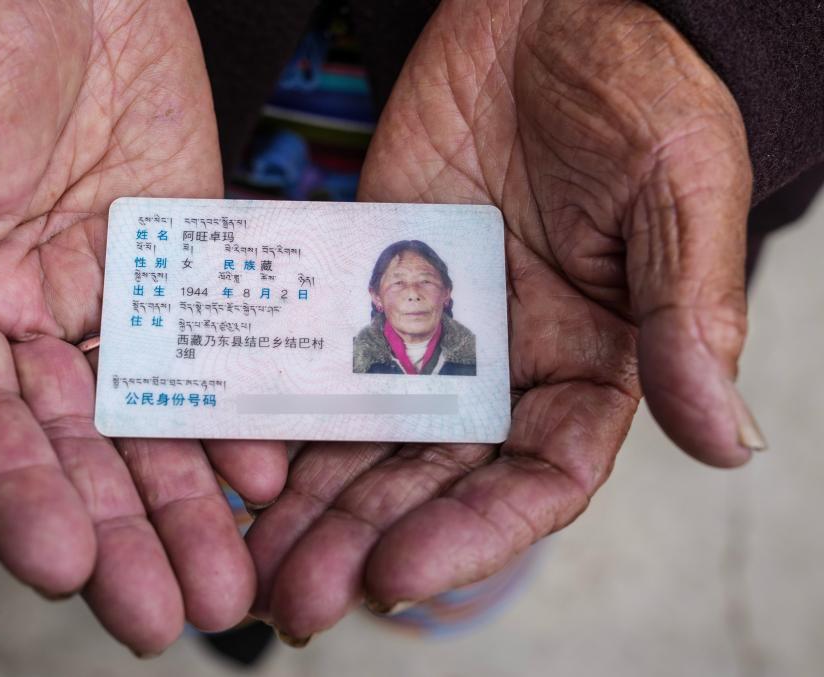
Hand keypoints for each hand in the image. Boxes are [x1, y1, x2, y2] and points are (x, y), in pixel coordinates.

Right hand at [0, 0, 285, 652]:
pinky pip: (215, 352)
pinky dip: (239, 412)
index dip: (21, 500)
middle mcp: (39, 320)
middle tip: (172, 616)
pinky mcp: (187, 264)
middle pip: (81, 450)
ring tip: (231, 579)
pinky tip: (266, 471)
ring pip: (154, 421)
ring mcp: (120, 298)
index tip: (64, 569)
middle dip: (125, 535)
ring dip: (190, 502)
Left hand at [247, 0, 758, 640]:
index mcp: (590, 363)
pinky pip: (322, 361)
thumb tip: (731, 442)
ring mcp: (430, 329)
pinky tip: (237, 464)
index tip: (399, 576)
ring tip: (254, 563)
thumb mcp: (679, 190)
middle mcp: (504, 365)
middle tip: (294, 602)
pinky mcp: (369, 285)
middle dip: (367, 542)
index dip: (473, 536)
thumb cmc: (635, 86)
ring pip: (368, 440)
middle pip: (433, 481)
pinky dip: (283, 416)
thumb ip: (689, 314)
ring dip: (314, 506)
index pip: (536, 480)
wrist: (546, 6)